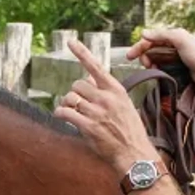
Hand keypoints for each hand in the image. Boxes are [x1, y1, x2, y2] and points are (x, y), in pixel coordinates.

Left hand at [54, 37, 157, 174]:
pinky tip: (62, 117)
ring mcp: (97, 112)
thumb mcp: (124, 105)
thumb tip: (88, 82)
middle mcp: (106, 98)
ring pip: (70, 97)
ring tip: (71, 112)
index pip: (95, 66)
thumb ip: (107, 93)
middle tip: (76, 104)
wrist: (134, 153)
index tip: (70, 41)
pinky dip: (60, 113)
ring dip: (66, 104)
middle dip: (74, 93)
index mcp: (116, 90)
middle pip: (77, 84)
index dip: (81, 52)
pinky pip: (65, 112)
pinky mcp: (88, 126)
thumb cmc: (130, 131)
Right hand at [126, 25, 194, 107]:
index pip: (151, 39)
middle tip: (145, 65)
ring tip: (152, 70)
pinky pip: (163, 66)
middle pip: (152, 49)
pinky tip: (158, 73)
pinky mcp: (178, 67)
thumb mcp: (180, 40)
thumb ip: (162, 35)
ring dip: (151, 63)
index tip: (130, 57)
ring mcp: (176, 56)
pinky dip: (157, 69)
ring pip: (156, 58)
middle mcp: (174, 44)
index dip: (140, 46)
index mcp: (174, 35)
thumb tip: (144, 33)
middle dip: (145, 56)